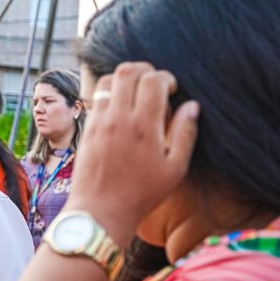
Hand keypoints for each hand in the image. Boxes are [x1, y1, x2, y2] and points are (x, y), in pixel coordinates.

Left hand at [65, 62, 199, 247]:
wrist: (100, 210)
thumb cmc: (142, 194)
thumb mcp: (174, 168)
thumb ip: (185, 133)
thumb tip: (192, 105)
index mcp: (144, 126)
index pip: (153, 79)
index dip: (166, 77)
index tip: (172, 90)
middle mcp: (119, 118)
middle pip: (128, 71)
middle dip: (145, 70)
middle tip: (155, 84)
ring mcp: (99, 120)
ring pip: (109, 79)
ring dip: (125, 78)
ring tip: (137, 92)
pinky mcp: (87, 127)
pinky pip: (97, 95)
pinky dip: (110, 91)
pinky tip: (121, 106)